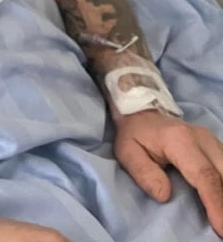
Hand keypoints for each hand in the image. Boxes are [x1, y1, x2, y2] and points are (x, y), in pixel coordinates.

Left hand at [114, 109, 222, 235]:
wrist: (142, 113)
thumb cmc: (135, 135)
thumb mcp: (127, 152)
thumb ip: (144, 173)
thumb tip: (165, 195)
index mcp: (179, 140)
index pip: (204, 175)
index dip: (215, 202)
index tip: (221, 227)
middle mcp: (202, 138)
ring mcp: (212, 140)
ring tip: (222, 217)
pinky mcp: (217, 146)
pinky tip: (221, 201)